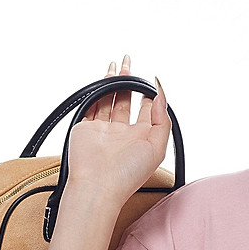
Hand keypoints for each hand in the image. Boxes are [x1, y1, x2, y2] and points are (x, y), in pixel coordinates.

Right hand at [65, 54, 171, 207]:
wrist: (97, 186)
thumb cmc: (129, 173)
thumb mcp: (157, 145)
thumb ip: (162, 118)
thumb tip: (161, 92)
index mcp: (141, 137)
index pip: (147, 109)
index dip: (149, 94)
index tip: (151, 80)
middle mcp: (123, 132)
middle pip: (126, 100)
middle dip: (128, 81)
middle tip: (129, 63)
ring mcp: (103, 130)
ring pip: (108, 99)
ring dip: (112, 82)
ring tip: (117, 66)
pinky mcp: (86, 128)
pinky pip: (91, 106)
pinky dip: (96, 93)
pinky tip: (102, 80)